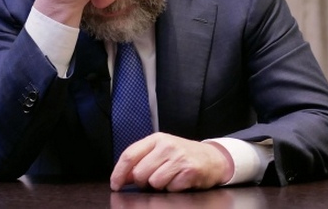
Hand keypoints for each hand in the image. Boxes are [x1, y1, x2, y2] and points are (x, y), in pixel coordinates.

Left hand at [110, 132, 234, 191]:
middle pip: (140, 172)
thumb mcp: (160, 151)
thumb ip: (140, 161)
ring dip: (160, 185)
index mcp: (156, 139)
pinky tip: (180, 180)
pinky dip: (173, 188)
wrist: (212, 158)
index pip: (129, 155)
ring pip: (154, 182)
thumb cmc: (182, 155)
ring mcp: (179, 157)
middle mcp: (167, 145)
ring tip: (170, 177)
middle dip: (143, 182)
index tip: (115, 184)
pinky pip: (171, 188)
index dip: (119, 173)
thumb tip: (121, 177)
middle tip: (153, 179)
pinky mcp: (190, 170)